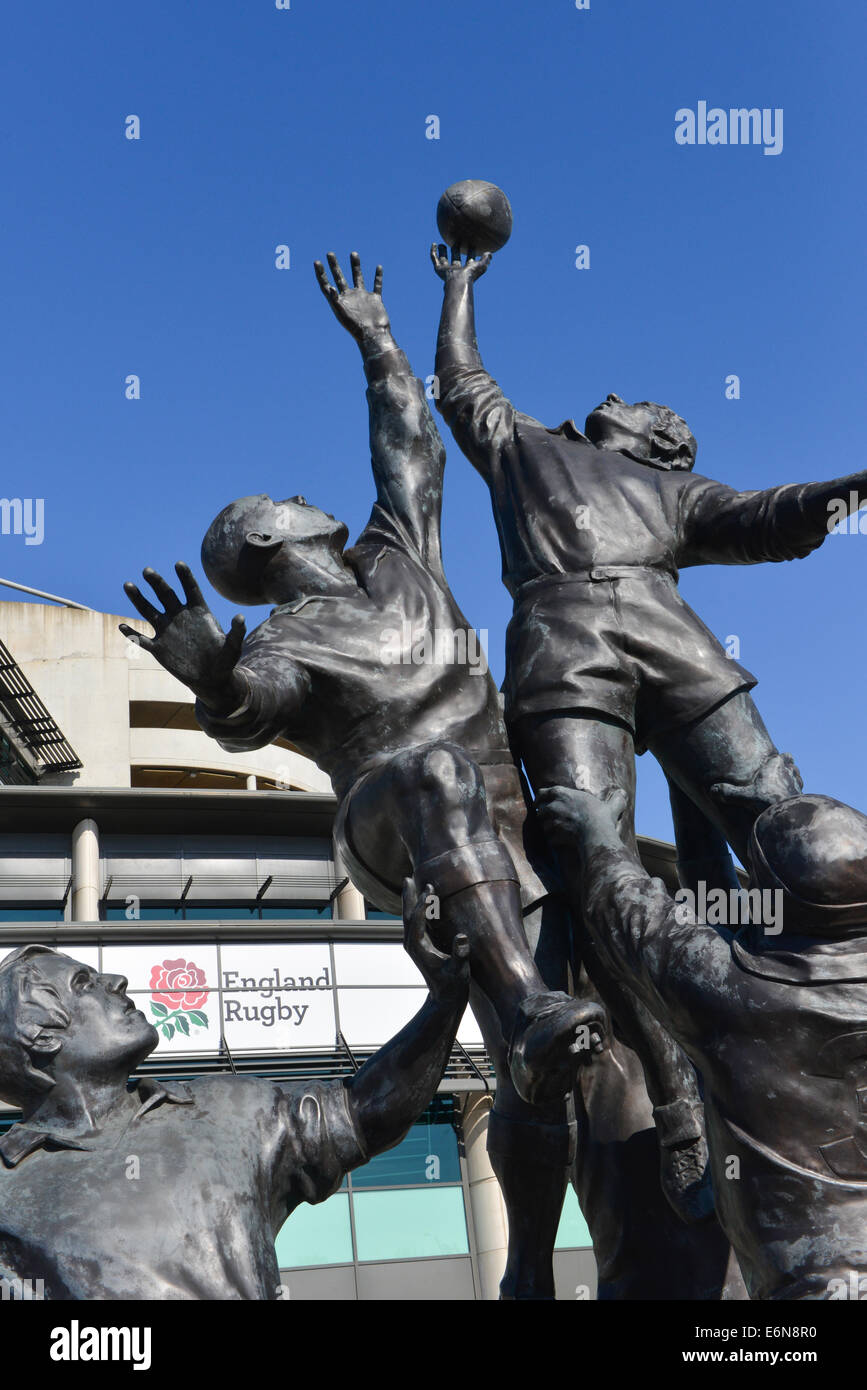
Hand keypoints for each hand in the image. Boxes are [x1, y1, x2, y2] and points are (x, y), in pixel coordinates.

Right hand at [120, 563, 245, 708]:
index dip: (185, 577)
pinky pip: (142, 639)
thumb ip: (236, 633)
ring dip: (138, 598)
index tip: (178, 564)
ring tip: (128, 585)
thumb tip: (241, 618)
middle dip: (157, 582)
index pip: (191, 590)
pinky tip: (121, 626)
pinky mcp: (159, 648)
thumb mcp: (233, 648)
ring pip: (149, 611)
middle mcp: (180, 617)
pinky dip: (131, 634)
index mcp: (198, 612)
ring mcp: (167, 631)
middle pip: (166, 595)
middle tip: (147, 571)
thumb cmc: (225, 661)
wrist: (211, 678)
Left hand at [314, 252, 389, 342]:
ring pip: (358, 277)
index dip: (321, 274)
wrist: (373, 335)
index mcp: (339, 301)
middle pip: (339, 277)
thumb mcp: (342, 314)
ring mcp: (362, 297)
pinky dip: (378, 277)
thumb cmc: (356, 328)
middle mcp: (349, 297)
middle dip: (334, 266)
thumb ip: (335, 300)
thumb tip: (330, 286)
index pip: (326, 285)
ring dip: (355, 266)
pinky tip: (378, 267)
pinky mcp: (375, 299)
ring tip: (353, 253)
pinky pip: (376, 285)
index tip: (317, 262)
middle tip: (330, 253)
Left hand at [402, 879, 469, 1006]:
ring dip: (410, 900)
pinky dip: (417, 909)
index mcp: (419, 947)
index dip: (422, 904)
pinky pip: (415, 922)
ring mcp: (414, 944)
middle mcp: (412, 944)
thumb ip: (460, 955)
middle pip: (408, 916)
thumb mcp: (459, 971)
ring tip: (411, 883)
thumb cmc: (453, 985)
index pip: (417, 920)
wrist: (445, 998)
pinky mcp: (419, 945)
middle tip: (408, 878)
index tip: (429, 889)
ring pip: (409, 918)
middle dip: (409, 897)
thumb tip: (462, 937)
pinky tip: (421, 901)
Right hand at [430, 244, 491, 284]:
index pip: (469, 260)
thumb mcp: (481, 266)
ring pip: (444, 259)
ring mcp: (447, 270)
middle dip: (456, 251)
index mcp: (467, 270)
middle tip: (457, 241)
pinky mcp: (439, 269)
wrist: (459, 281)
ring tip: (442, 244)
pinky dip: (433, 252)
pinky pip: (434, 259)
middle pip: (456, 259)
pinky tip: (434, 244)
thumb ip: (485, 259)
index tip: (472, 244)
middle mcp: (456, 270)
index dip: (471, 252)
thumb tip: (490, 254)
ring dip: (443, 252)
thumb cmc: (471, 275)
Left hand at [535, 785, 626, 846]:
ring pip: (542, 824)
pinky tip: (559, 843)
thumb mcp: (610, 806)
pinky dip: (552, 841)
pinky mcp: (553, 835)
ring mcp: (552, 821)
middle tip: (547, 818)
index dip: (541, 797)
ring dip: (547, 828)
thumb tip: (623, 794)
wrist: (595, 833)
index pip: (543, 792)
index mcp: (563, 794)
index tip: (540, 801)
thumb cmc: (601, 817)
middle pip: (540, 809)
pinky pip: (549, 838)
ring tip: (554, 831)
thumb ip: (616, 800)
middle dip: (543, 814)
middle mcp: (554, 806)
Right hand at [710, 752, 802, 819]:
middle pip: (793, 765)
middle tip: (778, 776)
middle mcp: (790, 772)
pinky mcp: (802, 797)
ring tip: (783, 787)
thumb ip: (729, 793)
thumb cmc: (767, 800)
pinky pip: (801, 791)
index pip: (786, 756)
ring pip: (798, 777)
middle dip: (787, 769)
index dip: (782, 759)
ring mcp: (798, 784)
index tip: (775, 763)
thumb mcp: (745, 796)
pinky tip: (788, 801)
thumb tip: (712, 790)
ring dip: (793, 780)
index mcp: (777, 765)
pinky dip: (796, 794)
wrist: (787, 815)